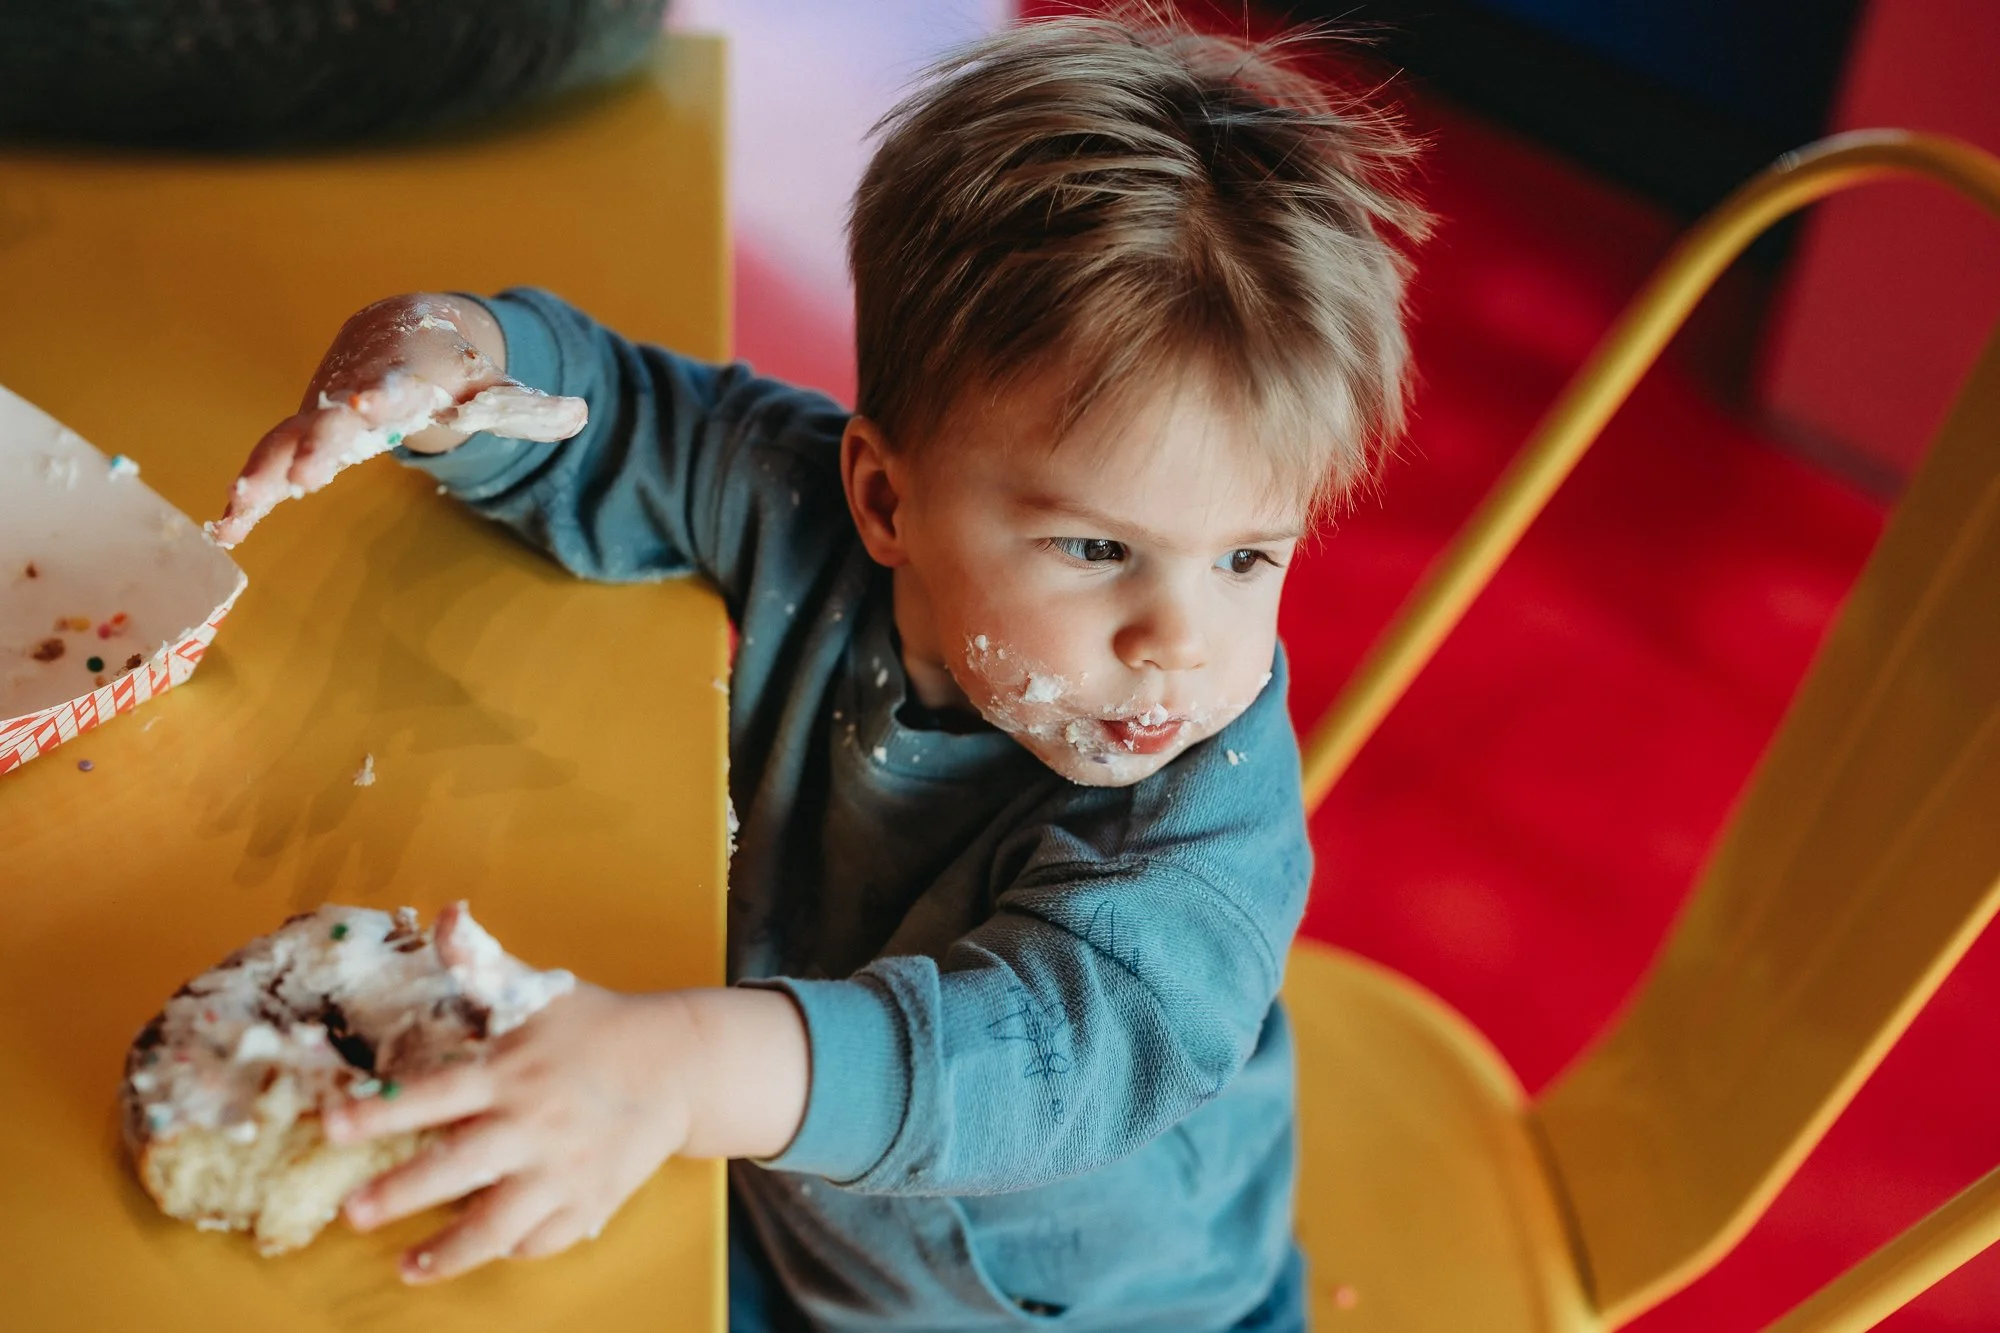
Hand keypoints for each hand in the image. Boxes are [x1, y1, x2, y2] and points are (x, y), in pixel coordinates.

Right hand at [209, 294, 586, 546]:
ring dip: (265, 470)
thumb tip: (578, 413)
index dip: (379, 392)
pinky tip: (228, 528)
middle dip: (316, 444)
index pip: (390, 383)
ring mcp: (321, 413)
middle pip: (331, 416)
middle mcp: (352, 391)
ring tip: (241, 506)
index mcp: (402, 377)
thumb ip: (528, 408)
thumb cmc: (449, 368)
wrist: (394, 331)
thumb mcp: (491, 388)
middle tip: (302, 476)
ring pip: (286, 439)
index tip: (365, 399)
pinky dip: (249, 492)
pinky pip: (270, 461)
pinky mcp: (302, 435)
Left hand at [327, 982, 695, 1283]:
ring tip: (406, 1266)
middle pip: (455, 1168)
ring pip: (496, 1224)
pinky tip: (482, 1249)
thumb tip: (445, 913)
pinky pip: (541, 1239)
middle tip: (352, 1213)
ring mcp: (563, 1170)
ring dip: (446, 1251)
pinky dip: (509, 1249)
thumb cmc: (599, 1027)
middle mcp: (532, 1125)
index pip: (432, 1095)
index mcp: (511, 1073)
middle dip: (399, 1193)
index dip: (378, 1113)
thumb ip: (482, 962)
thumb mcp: (540, 991)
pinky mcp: (591, 1201)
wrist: (680, 1065)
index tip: (332, 1128)